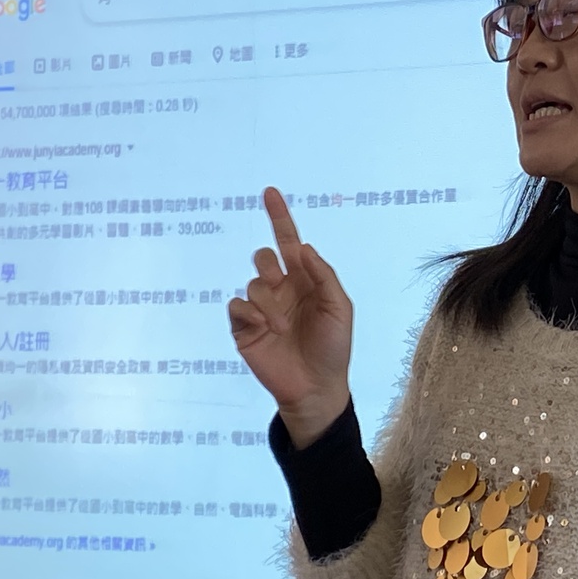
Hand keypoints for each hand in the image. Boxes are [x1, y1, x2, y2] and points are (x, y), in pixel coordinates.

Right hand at [227, 187, 352, 446]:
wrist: (316, 386)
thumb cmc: (333, 348)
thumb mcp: (340, 308)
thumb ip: (324, 276)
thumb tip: (304, 247)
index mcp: (305, 281)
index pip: (288, 242)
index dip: (279, 217)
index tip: (270, 192)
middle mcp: (281, 290)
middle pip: (262, 257)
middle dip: (268, 264)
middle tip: (280, 282)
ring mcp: (261, 309)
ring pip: (252, 283)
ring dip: (267, 300)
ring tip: (281, 325)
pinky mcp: (244, 328)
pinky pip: (237, 305)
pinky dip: (250, 312)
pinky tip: (265, 327)